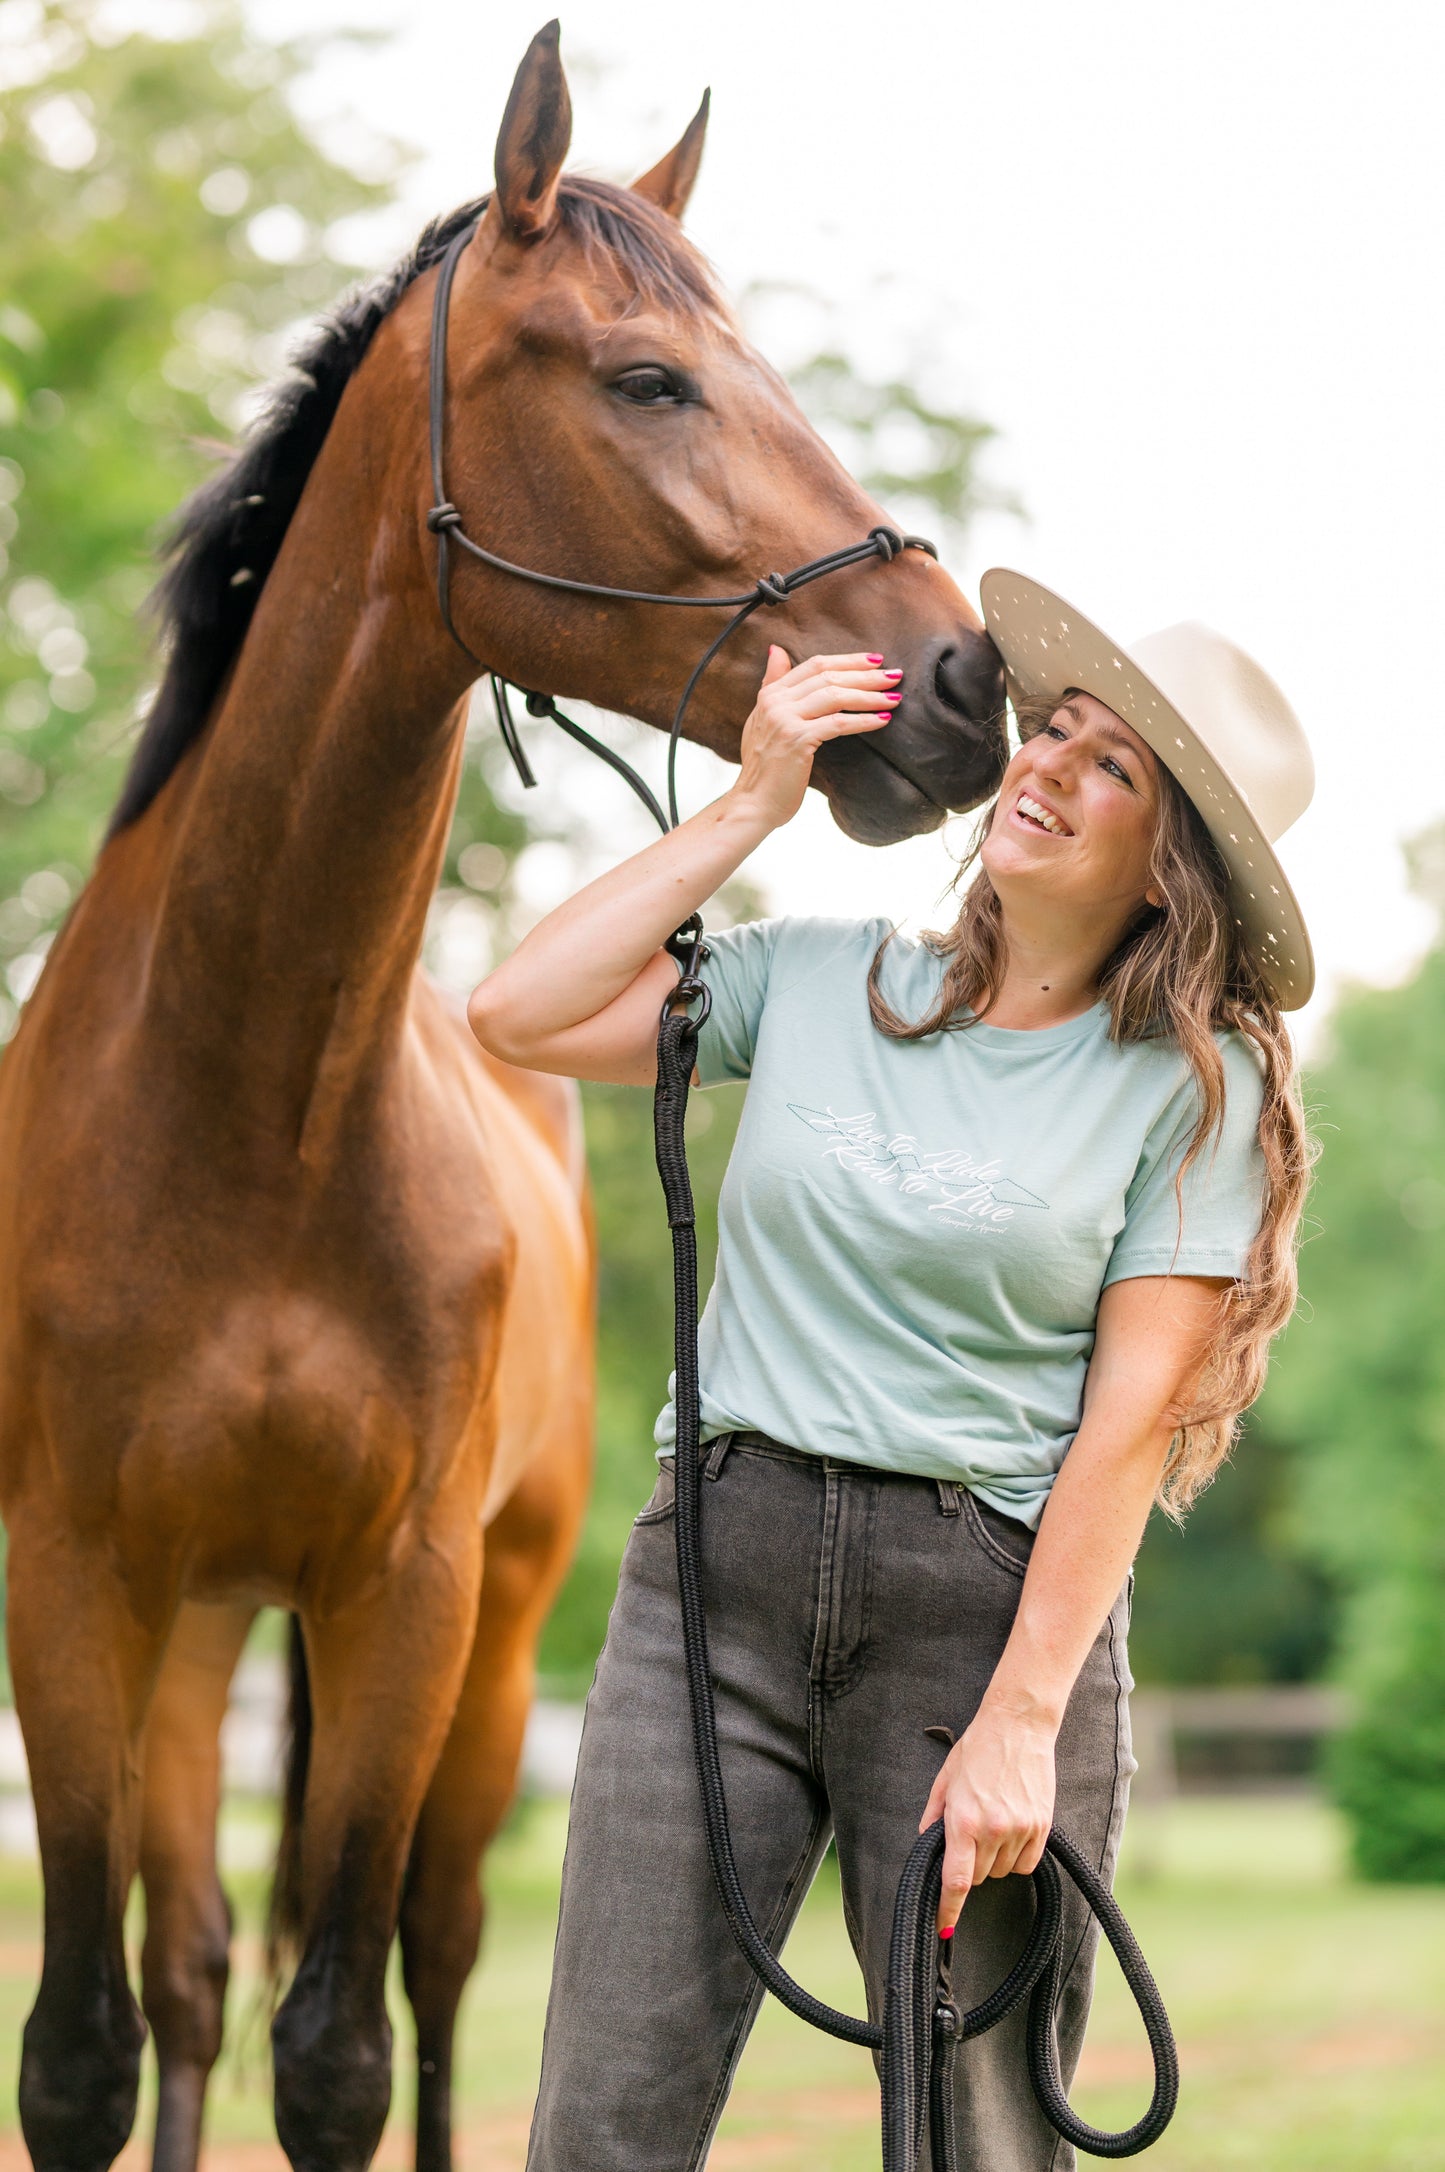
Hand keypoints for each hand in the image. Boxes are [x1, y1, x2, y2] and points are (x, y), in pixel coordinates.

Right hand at [725, 646, 902, 831]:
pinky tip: (882, 721)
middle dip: (866, 675)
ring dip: (869, 695)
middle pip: (828, 677)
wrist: (753, 804)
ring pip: (835, 696)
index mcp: (770, 694)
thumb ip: (773, 684)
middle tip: (895, 676)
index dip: (848, 660)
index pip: (815, 665)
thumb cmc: (764, 768)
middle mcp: (775, 702)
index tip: (875, 660)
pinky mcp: (797, 740)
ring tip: (894, 698)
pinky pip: (838, 724)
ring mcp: (785, 720)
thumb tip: (777, 650)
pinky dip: (863, 720)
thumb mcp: (762, 719)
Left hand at [919, 1701, 1056, 1935]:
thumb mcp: (944, 1780)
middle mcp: (992, 1830)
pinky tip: (1011, 1830)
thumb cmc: (977, 1749)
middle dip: (969, 1865)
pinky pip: (1025, 1863)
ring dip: (993, 1859)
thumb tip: (926, 1845)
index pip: (956, 1881)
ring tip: (992, 1822)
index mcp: (963, 1821)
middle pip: (977, 1877)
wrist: (1018, 1726)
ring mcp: (1020, 1829)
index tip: (944, 1928)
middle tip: (969, 1835)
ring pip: (1001, 1871)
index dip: (948, 1910)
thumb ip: (933, 1817)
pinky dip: (1016, 1857)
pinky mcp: (1042, 1826)